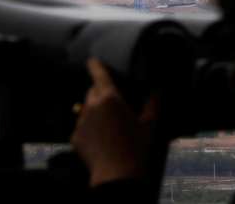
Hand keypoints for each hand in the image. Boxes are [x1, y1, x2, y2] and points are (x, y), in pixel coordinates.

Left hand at [70, 58, 158, 186]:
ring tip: (108, 125)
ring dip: (94, 111)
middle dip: (100, 92)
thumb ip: (152, 104)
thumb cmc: (136, 148)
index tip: (92, 60)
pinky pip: (81, 126)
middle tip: (113, 103)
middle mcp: (92, 106)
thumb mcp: (148, 125)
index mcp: (110, 98)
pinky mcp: (75, 136)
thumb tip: (158, 90)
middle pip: (92, 91)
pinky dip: (89, 128)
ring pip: (86, 108)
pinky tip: (100, 140)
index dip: (95, 65)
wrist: (117, 175)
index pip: (99, 75)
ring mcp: (81, 121)